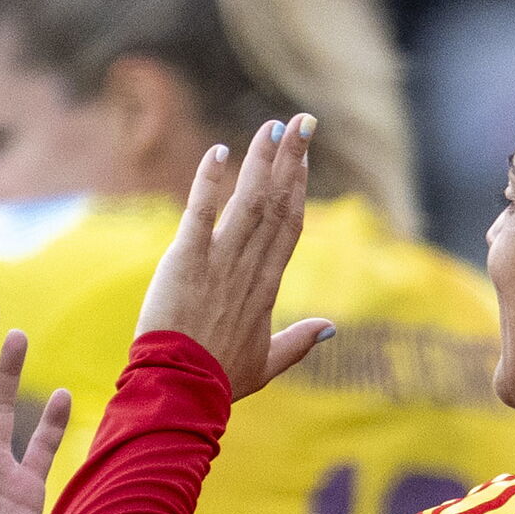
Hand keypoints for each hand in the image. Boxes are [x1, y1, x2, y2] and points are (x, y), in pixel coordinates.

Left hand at [135, 116, 333, 399]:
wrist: (183, 390)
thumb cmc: (219, 382)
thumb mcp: (266, 366)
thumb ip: (298, 343)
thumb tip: (331, 328)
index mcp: (266, 288)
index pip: (288, 227)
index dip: (298, 189)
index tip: (304, 158)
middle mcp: (248, 268)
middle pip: (276, 204)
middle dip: (289, 160)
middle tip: (300, 122)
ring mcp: (219, 262)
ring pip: (247, 202)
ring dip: (260, 161)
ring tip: (272, 127)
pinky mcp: (186, 261)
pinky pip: (200, 213)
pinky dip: (209, 182)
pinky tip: (219, 152)